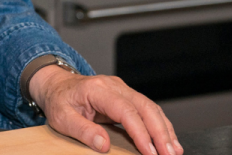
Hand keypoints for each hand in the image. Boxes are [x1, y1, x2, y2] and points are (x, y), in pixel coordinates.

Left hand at [28, 66, 181, 154]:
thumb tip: (104, 145)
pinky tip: (168, 139)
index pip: (125, 111)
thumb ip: (82, 130)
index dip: (140, 132)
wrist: (57, 84)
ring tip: (174, 150)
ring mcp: (122, 89)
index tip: (150, 152)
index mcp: (97, 89)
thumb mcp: (61, 118)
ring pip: (150, 107)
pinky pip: (147, 109)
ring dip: (164, 129)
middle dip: (160, 132)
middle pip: (145, 106)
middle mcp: (114, 86)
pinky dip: (160, 124)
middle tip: (169, 154)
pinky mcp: (126, 96)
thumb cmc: (59, 100)